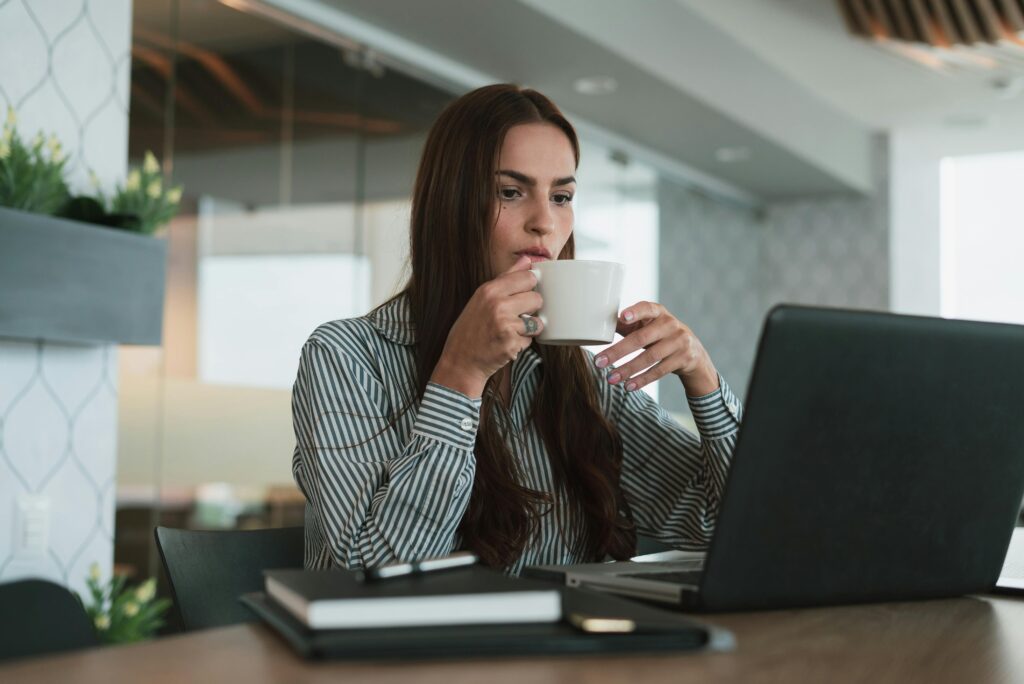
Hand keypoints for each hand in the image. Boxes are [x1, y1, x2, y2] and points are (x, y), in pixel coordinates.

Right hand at [431, 255, 543, 397]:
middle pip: (537, 298)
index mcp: (490, 290)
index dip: (530, 286)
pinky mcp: (511, 344)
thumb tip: (527, 260)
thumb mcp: (482, 298)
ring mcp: (505, 325)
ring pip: (537, 321)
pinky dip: (522, 343)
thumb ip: (506, 278)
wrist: (460, 361)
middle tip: (516, 316)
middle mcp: (497, 305)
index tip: (524, 294)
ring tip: (511, 331)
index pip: (528, 277)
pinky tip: (506, 343)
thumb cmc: (471, 328)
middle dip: (531, 309)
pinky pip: (530, 340)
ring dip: (529, 328)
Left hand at [594, 301, 719, 396]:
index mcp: (658, 312)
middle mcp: (670, 324)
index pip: (646, 308)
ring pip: (650, 357)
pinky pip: (659, 371)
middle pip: (641, 338)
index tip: (622, 317)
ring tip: (611, 378)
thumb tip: (600, 326)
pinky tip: (628, 386)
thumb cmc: (660, 335)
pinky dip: (642, 380)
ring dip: (628, 369)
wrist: (694, 352)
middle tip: (599, 362)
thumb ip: (628, 325)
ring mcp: (679, 341)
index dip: (635, 312)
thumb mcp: (648, 326)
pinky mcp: (683, 359)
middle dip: (618, 351)